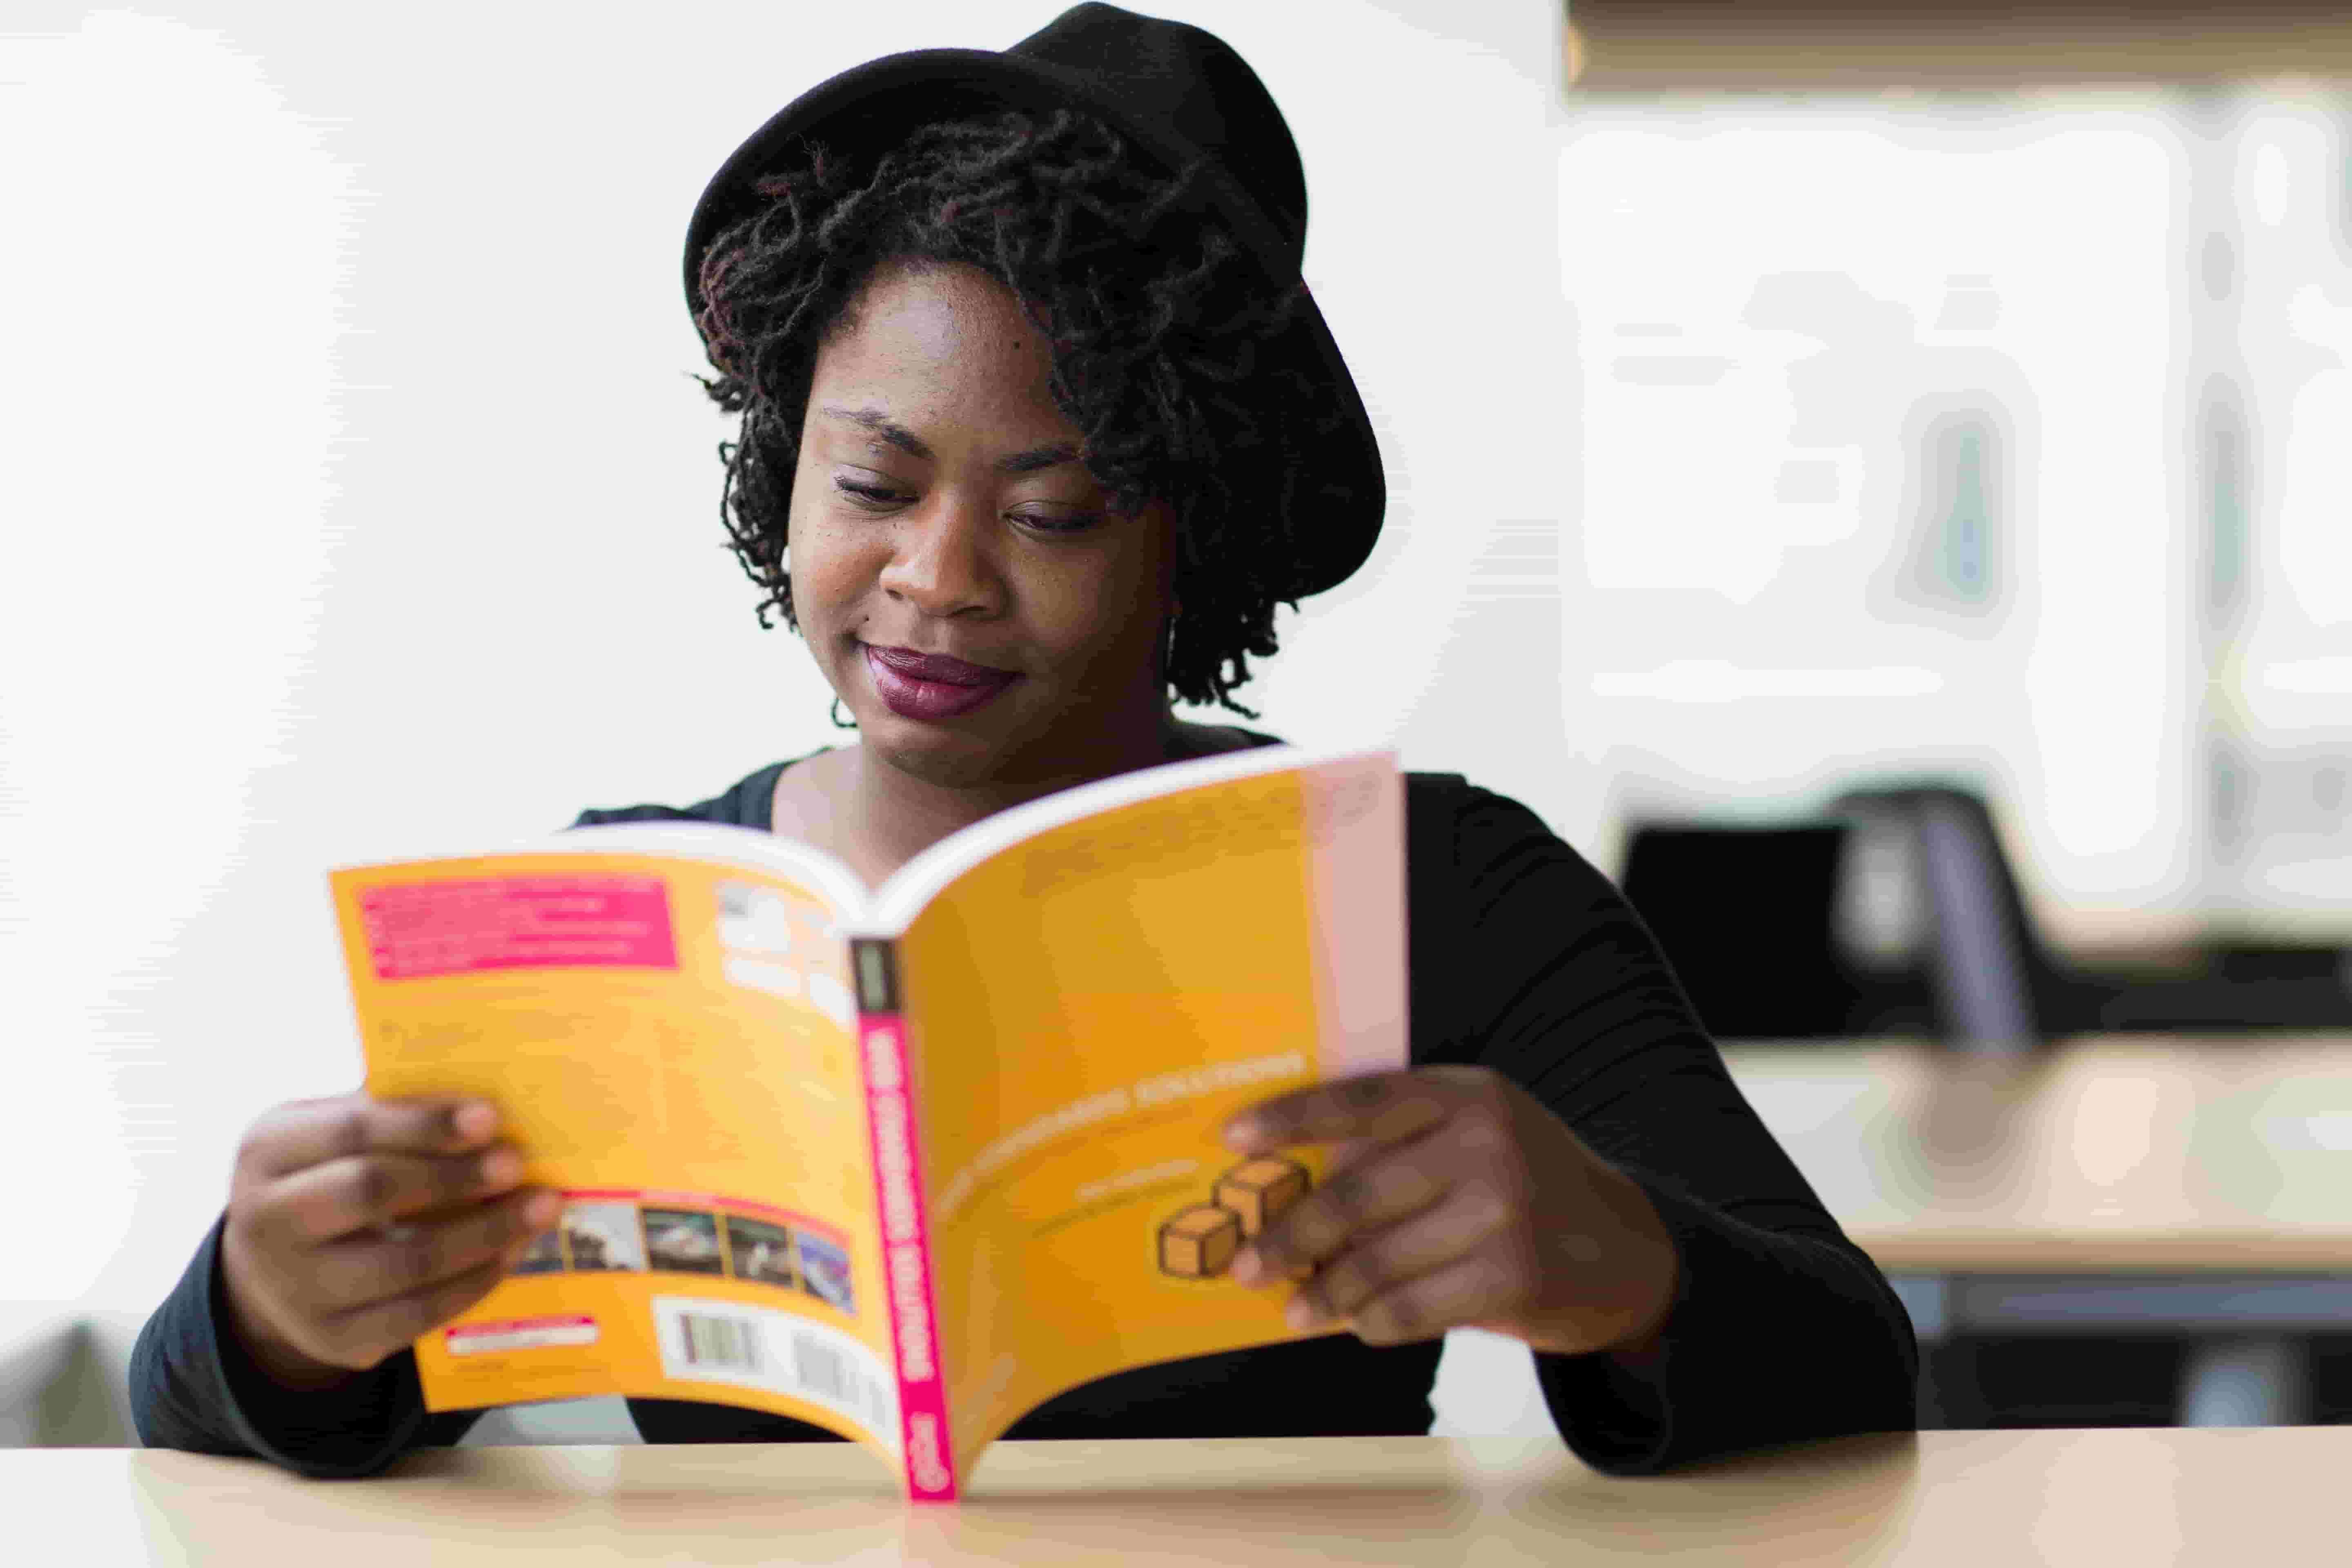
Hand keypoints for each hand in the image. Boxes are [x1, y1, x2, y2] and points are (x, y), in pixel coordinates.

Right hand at [219, 1093, 560, 1389]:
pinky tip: (511, 1253)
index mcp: (269, 1151)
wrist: (272, 1267)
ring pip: (404, 1263)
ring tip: (539, 1208)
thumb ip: (392, 1113)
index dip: (423, 1124)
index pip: (351, 1131)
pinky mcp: (333, 1339)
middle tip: (517, 1164)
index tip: (490, 1117)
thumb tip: (487, 1106)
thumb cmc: (327, 1176)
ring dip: (484, 1234)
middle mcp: (267, 1221)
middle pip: (371, 1193)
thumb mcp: (332, 1133)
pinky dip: (473, 1283)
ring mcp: (295, 1289)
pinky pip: (416, 1315)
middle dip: (455, 1178)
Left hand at [1221, 1066, 1679, 1357]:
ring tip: (1297, 1308)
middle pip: (1355, 1192)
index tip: (1231, 1139)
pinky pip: (1408, 1308)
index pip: (1360, 1098)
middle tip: (1247, 1263)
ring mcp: (1502, 1212)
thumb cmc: (1525, 1186)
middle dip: (1290, 1235)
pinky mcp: (1512, 1280)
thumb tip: (1290, 1188)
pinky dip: (1372, 1321)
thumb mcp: (1478, 1134)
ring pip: (1375, 1261)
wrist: (1628, 1249)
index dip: (1289, 1118)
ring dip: (1325, 1293)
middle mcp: (1485, 1144)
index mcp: (1467, 1094)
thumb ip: (1400, 1144)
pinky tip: (1360, 1322)